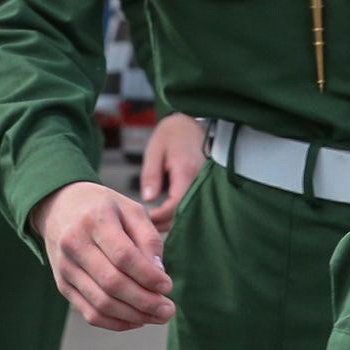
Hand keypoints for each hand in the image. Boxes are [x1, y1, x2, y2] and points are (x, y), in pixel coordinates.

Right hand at [29, 180, 173, 329]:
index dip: (148, 276)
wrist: (58, 207)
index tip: (168, 286)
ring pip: (101, 303)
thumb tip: (160, 275)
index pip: (123, 256)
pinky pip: (90, 313)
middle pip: (112, 284)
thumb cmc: (102, 208)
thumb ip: (148, 239)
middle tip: (168, 310)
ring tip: (157, 317)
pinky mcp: (62, 285)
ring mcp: (65, 267)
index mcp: (95, 220)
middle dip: (145, 302)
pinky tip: (137, 320)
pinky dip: (116, 323)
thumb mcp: (130, 209)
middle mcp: (74, 244)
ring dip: (134, 316)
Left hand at [140, 112, 207, 233]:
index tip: (143, 218)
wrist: (192, 123)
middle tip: (145, 226)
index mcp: (186, 172)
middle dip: (165, 224)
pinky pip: (194, 206)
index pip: (174, 206)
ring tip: (153, 223)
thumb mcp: (155, 150)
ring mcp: (206, 185)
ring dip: (173, 221)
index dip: (159, 217)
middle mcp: (200, 181)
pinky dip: (180, 213)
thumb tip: (148, 199)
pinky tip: (167, 216)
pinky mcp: (206, 187)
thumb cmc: (172, 134)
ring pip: (190, 213)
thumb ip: (151, 175)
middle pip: (184, 214)